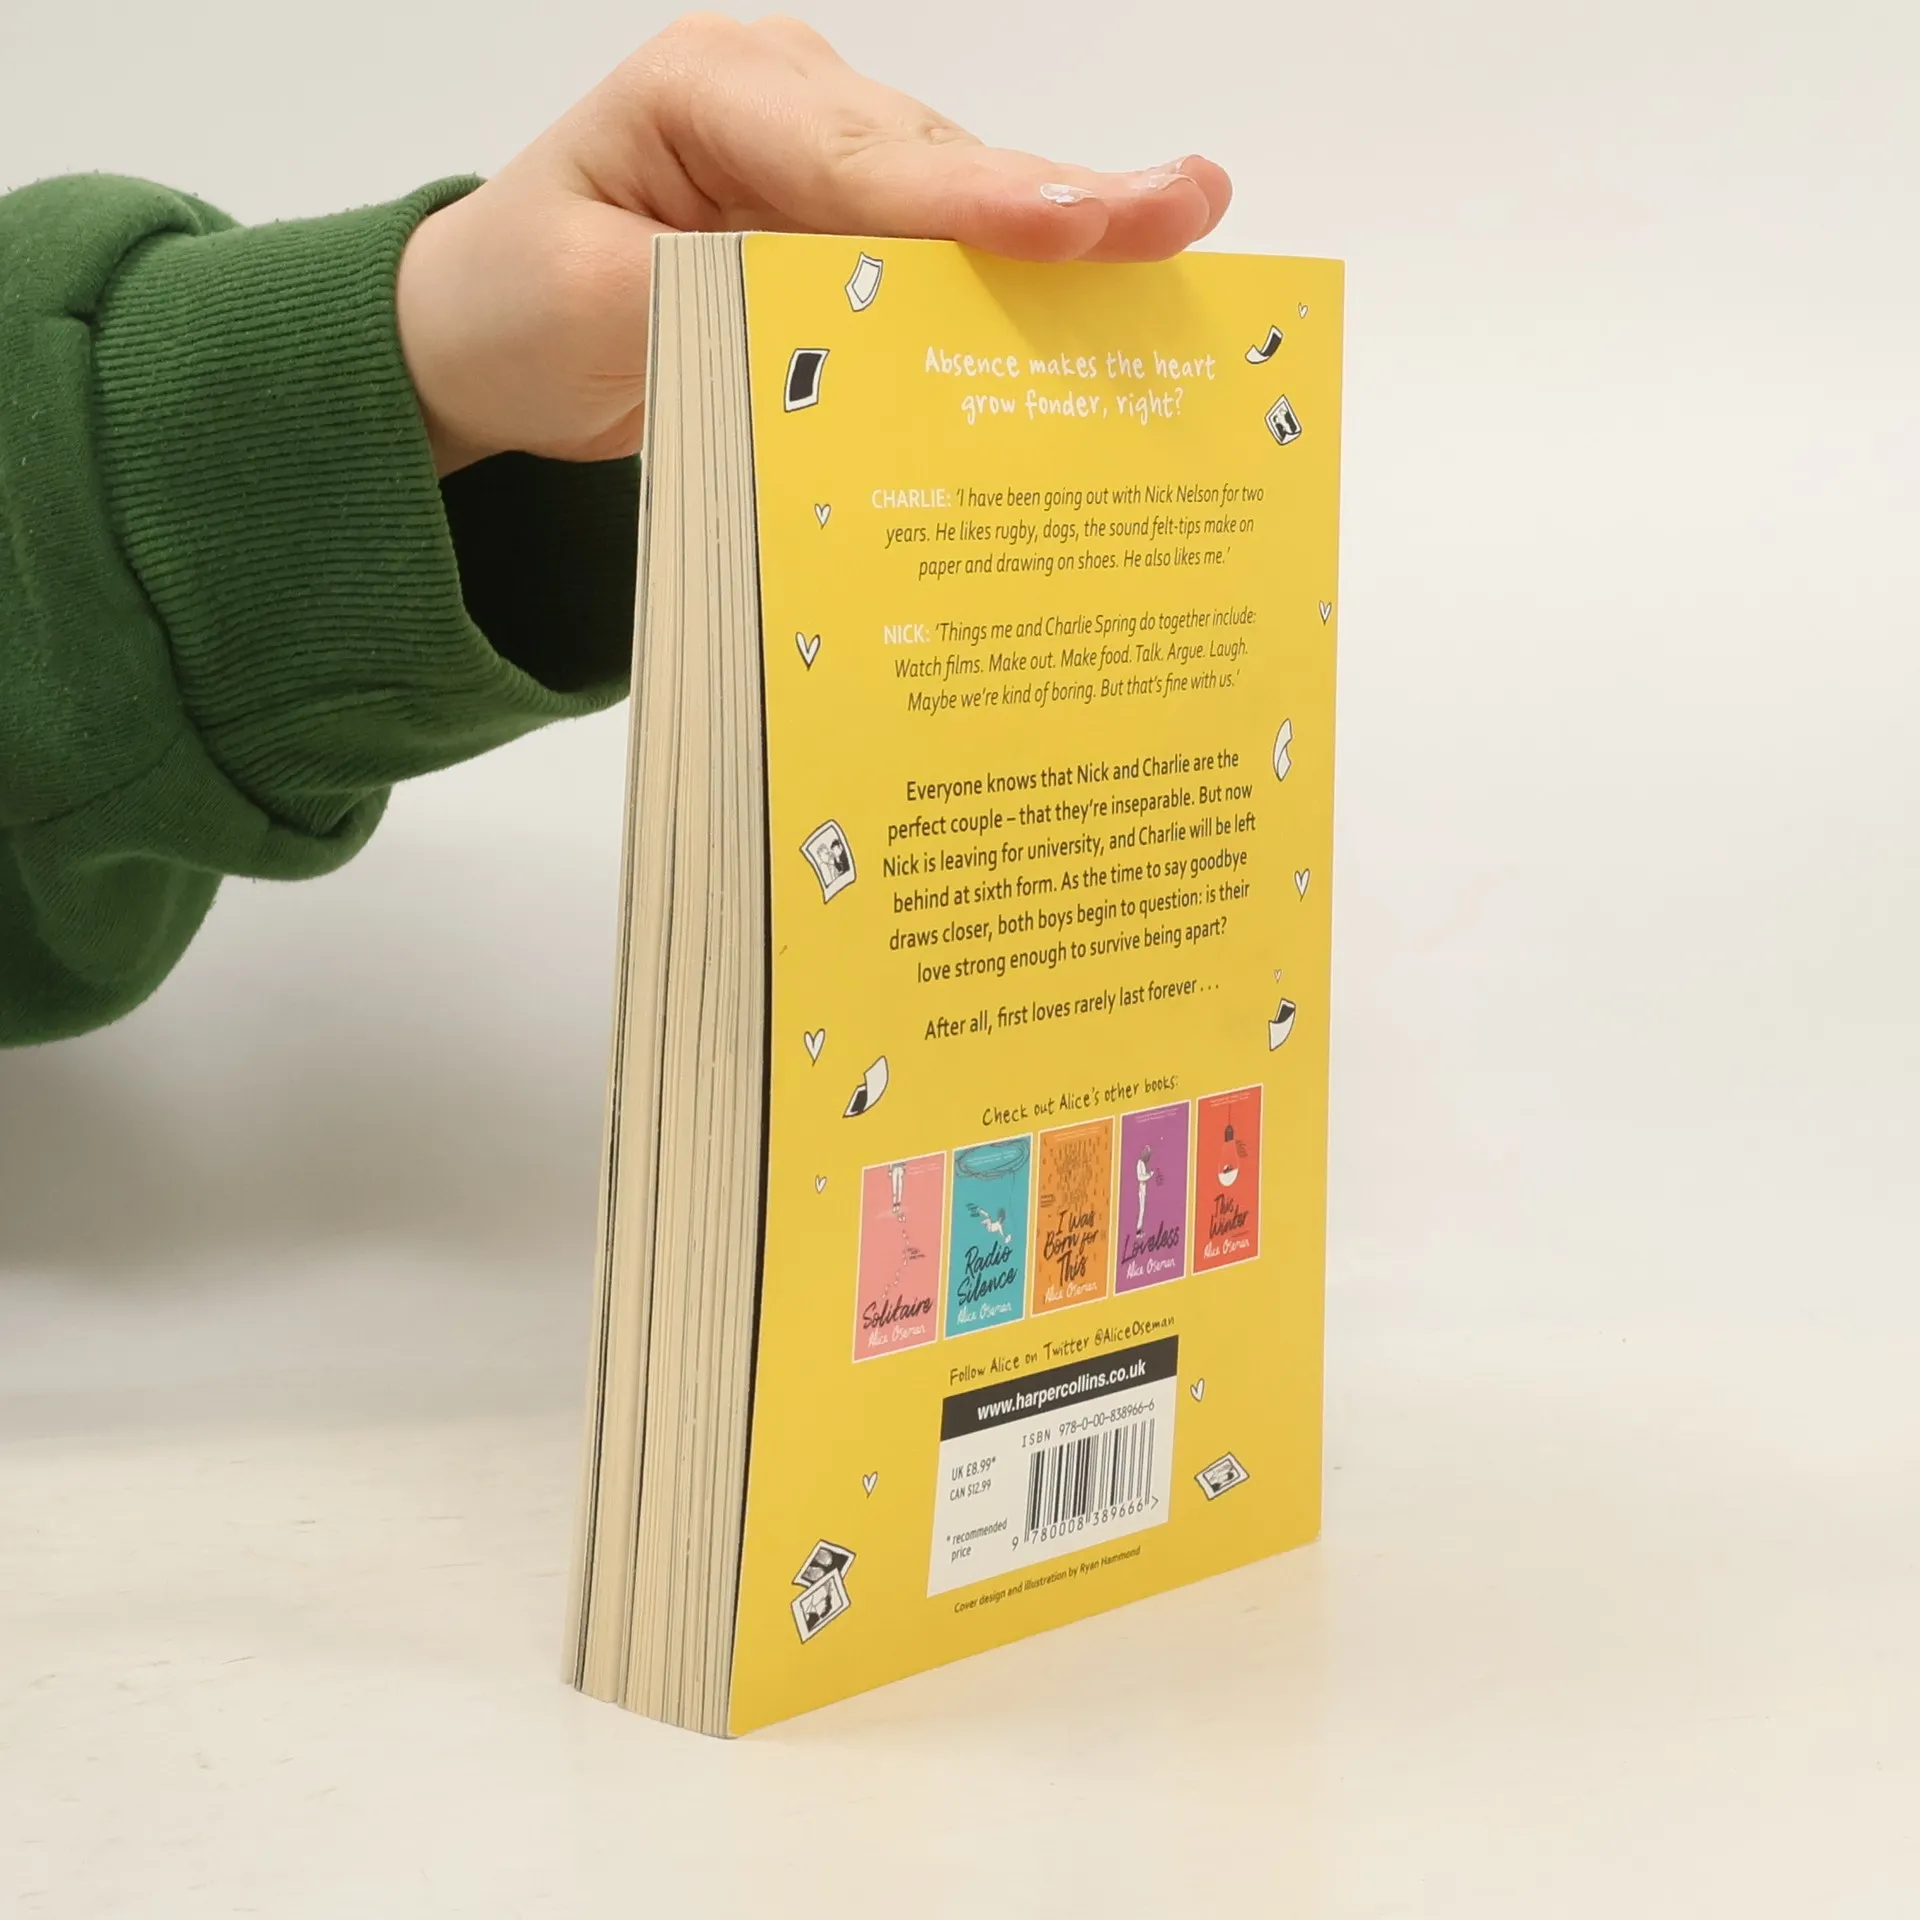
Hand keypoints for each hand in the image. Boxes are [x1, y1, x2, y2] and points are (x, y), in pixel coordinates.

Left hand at [395, 13, 1231, 473]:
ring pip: (959, 210)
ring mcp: (828, 165)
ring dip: (1060, 248)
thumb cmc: (516, 304)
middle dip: (1058, 203)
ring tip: (1182, 239)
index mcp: (709, 91)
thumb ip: (704, 303)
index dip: (973, 197)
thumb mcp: (578, 306)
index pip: (858, 156)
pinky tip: (1107, 306)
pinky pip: (946, 261)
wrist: (490, 334)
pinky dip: (1016, 294)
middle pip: (938, 168)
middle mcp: (788, 106)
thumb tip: (835, 326)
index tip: (1075, 222)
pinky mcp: (851, 232)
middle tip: (1187, 210)